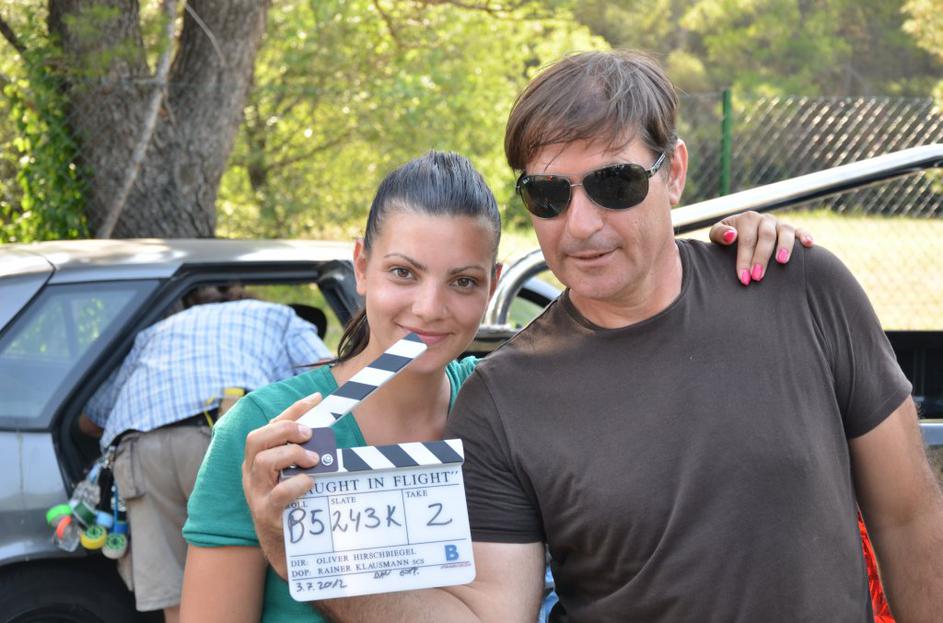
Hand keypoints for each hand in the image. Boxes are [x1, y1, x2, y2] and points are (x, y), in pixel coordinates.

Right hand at [242, 393, 321, 579]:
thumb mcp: (291, 474)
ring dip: (291, 454)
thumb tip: (324, 431)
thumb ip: (302, 454)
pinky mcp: (267, 514)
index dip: (291, 410)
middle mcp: (251, 474)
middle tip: (309, 434)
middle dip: (285, 429)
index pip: (269, 426)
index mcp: (257, 460)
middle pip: (255, 439)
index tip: (315, 399)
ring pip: (263, 462)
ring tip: (313, 460)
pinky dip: (297, 484)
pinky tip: (311, 482)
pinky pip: (278, 494)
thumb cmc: (291, 503)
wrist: (282, 547)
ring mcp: (256, 494)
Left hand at [709, 211, 813, 284]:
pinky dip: (805, 236)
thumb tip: (731, 236)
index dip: (745, 259)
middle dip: (762, 258)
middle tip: (758, 277)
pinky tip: (809, 244)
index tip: (744, 278)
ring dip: (785, 246)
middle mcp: (764, 219)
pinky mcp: (792, 230)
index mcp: (747, 219)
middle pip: (766, 236)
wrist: (738, 233)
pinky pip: (800, 231)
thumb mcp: (716, 235)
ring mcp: (779, 224)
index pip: (747, 239)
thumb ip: (719, 234)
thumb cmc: (727, 239)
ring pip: (785, 231)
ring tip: (782, 261)